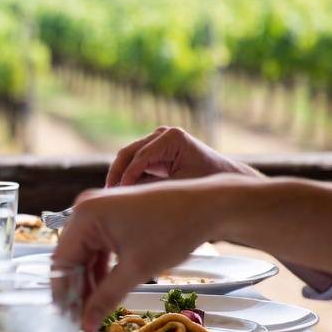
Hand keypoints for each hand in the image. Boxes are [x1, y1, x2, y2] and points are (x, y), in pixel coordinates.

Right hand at [52, 178, 235, 331]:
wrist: (206, 206)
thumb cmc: (173, 228)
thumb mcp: (136, 268)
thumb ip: (106, 297)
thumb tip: (87, 323)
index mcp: (85, 215)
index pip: (61, 261)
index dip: (64, 293)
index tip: (69, 319)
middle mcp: (86, 209)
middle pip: (71, 257)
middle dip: (77, 288)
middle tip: (81, 319)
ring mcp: (99, 211)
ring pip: (85, 254)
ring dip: (89, 281)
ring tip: (94, 309)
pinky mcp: (112, 216)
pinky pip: (98, 246)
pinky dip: (101, 268)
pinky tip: (105, 289)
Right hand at [105, 126, 259, 186]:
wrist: (225, 182)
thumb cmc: (206, 184)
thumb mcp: (178, 186)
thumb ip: (150, 188)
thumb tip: (123, 194)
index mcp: (172, 137)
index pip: (141, 156)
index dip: (127, 175)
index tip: (117, 194)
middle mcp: (162, 134)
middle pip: (128, 153)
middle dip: (117, 173)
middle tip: (107, 195)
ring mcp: (157, 141)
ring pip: (128, 158)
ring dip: (120, 176)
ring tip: (111, 196)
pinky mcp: (155, 152)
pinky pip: (135, 164)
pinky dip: (128, 177)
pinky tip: (121, 194)